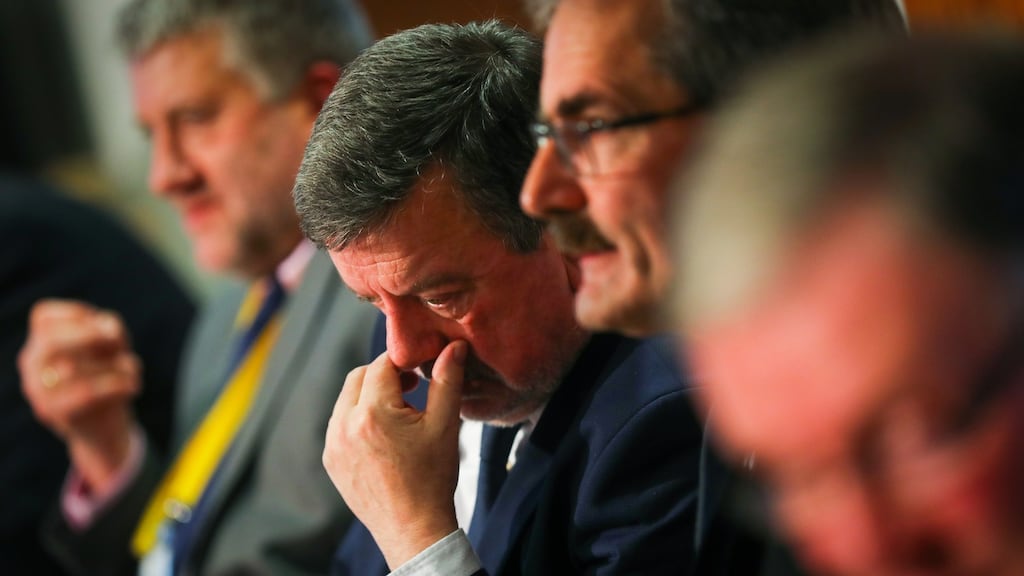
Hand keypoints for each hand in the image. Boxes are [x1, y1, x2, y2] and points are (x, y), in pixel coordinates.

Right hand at [18, 300, 140, 490]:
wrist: (104, 433)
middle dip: (89, 335)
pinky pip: (89, 392)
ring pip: (76, 367)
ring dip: (116, 364)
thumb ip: (110, 331)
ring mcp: (41, 394)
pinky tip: (134, 386)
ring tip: (130, 369)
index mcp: (40, 347)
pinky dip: (120, 384)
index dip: (78, 313)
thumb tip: (108, 329)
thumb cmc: (107, 380)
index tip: (104, 323)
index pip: (44, 315)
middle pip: (51, 340)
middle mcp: (32, 368)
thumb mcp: (112, 349)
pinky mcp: (60, 414)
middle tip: (116, 341)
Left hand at [324, 340, 466, 568]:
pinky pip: (340, 424)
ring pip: (346, 400)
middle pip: (358, 377)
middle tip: (411, 389)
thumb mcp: (444, 425)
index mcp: (372, 413)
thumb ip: (447, 380)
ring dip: (369, 397)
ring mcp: (333, 444)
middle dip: (383, 376)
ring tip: (399, 415)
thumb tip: (453, 346)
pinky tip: (383, 436)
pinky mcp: (330, 460)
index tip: (420, 372)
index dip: (402, 362)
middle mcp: (344, 426)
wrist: (413, 527)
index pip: (381, 365)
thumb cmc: (432, 478)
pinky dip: (358, 419)